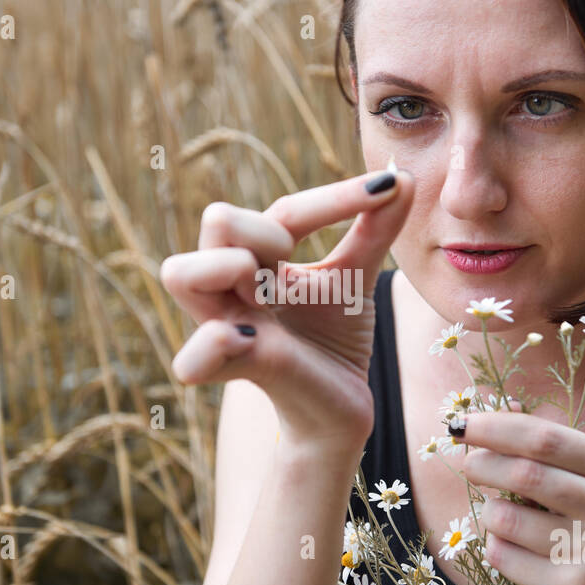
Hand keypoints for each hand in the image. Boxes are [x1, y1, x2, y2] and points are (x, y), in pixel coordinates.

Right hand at [160, 167, 413, 446]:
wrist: (340, 408)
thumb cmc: (333, 340)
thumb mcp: (354, 278)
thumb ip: (373, 230)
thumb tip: (405, 176)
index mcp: (260, 260)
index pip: (284, 212)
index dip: (333, 199)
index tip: (387, 190)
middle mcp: (234, 288)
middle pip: (217, 222)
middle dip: (262, 227)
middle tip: (294, 258)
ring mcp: (228, 329)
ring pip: (180, 273)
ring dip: (226, 265)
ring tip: (264, 288)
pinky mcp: (235, 373)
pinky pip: (192, 359)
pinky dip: (215, 343)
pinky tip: (251, 339)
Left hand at [456, 411, 584, 584]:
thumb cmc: (584, 525)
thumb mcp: (579, 479)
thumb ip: (542, 446)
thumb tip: (496, 409)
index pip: (546, 438)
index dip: (496, 428)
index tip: (461, 424)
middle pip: (526, 474)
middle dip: (483, 465)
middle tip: (469, 466)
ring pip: (508, 518)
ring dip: (490, 513)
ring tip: (499, 516)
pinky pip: (504, 556)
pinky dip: (493, 546)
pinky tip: (507, 548)